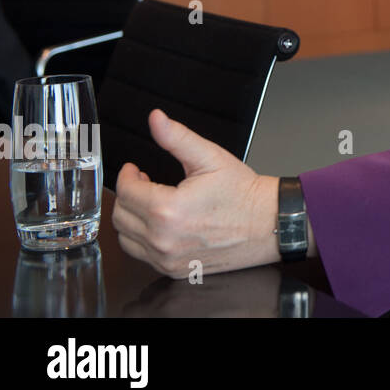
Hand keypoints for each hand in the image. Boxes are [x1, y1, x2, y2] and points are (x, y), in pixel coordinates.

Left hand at [112, 109, 280, 278]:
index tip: (133, 170)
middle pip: (120, 216)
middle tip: (143, 183)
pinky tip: (161, 225)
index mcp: (167, 210)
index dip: (126, 175)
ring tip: (150, 204)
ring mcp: (168, 259)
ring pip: (126, 239)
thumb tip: (156, 119)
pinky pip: (143, 256)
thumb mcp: (210, 157)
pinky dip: (144, 240)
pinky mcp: (174, 270)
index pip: (125, 192)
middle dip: (128, 196)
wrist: (269, 223)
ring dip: (132, 219)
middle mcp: (164, 239)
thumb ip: (177, 137)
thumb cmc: (243, 193)